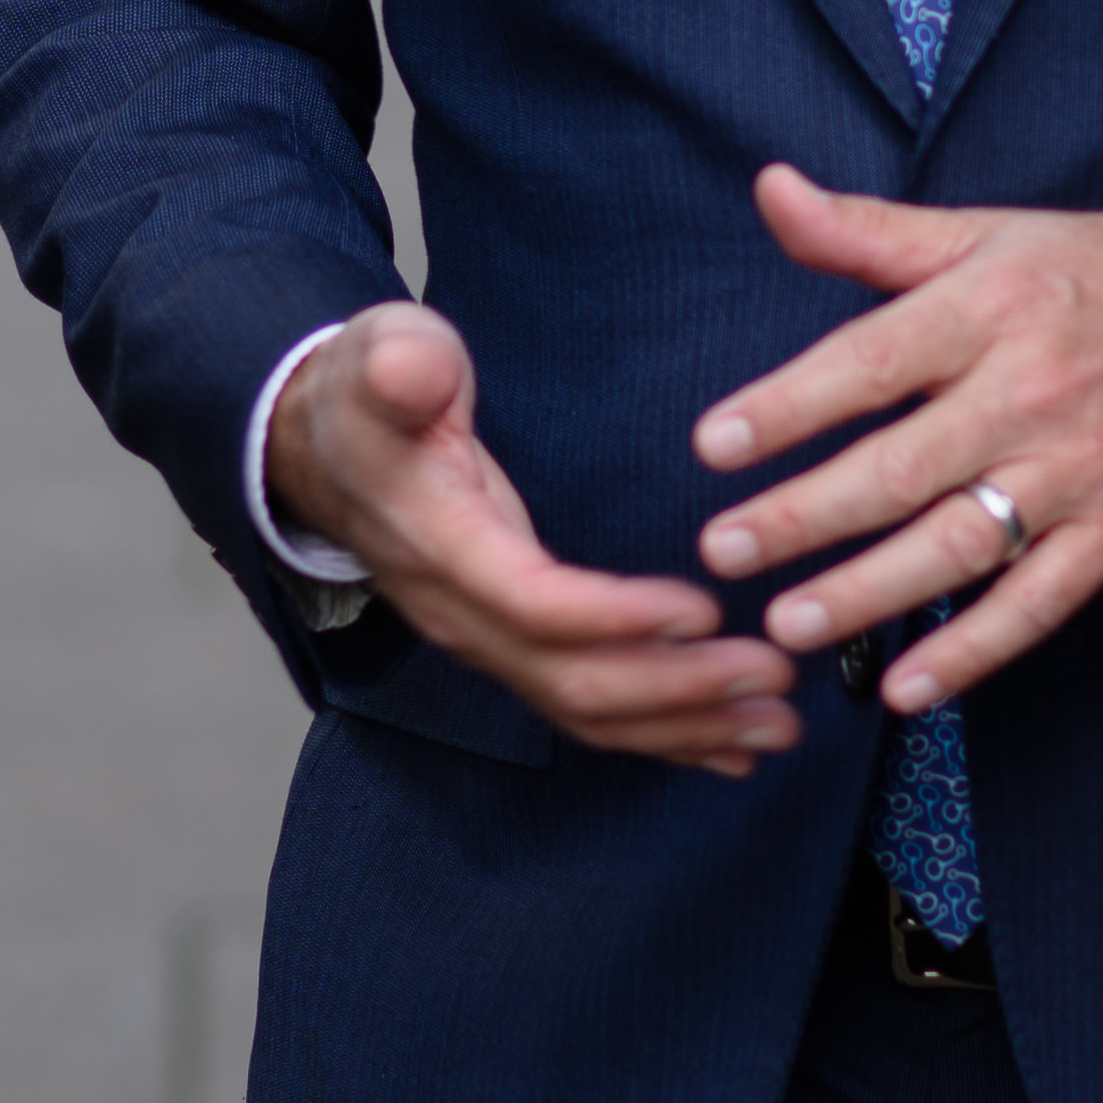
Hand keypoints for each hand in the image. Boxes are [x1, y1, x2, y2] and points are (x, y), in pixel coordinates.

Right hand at [265, 300, 801, 771]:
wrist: (324, 449)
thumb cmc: (370, 394)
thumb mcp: (379, 353)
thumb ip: (401, 362)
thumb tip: (417, 366)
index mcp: (439, 543)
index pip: (533, 602)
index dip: (618, 617)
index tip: (704, 608)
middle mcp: (459, 613)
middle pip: (572, 681)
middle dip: (679, 689)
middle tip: (773, 671)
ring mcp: (483, 640)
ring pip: (586, 712)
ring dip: (686, 725)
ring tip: (778, 724)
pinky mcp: (508, 648)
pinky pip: (585, 712)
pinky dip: (663, 737)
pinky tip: (730, 748)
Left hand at [689, 165, 1102, 715]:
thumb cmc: (1086, 277)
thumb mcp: (984, 235)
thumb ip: (867, 230)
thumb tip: (770, 188)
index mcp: (988, 310)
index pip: (870, 363)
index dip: (789, 406)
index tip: (714, 444)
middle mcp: (1029, 395)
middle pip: (901, 468)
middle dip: (804, 515)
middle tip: (721, 549)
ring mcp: (1077, 472)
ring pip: (959, 545)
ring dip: (869, 593)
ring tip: (787, 623)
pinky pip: (1037, 603)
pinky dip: (973, 649)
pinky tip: (908, 686)